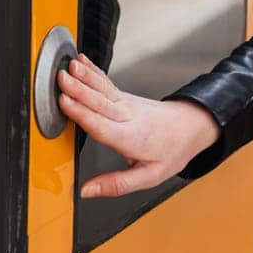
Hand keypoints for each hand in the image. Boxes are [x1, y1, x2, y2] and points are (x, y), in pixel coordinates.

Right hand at [56, 54, 219, 197]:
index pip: (102, 126)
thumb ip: (116, 185)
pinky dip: (93, 71)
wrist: (191, 127)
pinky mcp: (125, 97)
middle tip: (61, 78)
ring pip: (102, 89)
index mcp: (131, 139)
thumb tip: (86, 191)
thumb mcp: (149, 178)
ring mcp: (126, 104)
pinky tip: (82, 61)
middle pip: (100, 103)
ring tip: (70, 65)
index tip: (65, 102)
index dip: (82, 114)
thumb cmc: (171, 152)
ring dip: (84, 76)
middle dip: (79, 90)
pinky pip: (106, 83)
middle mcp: (128, 118)